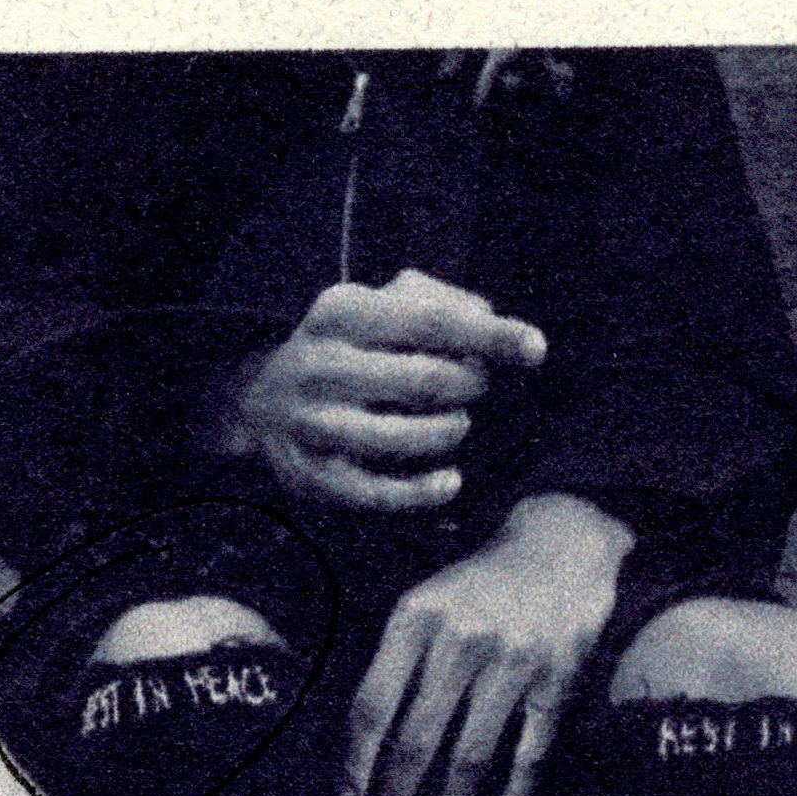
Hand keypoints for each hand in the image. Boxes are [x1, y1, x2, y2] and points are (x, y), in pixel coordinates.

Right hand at [231, 268, 545, 515]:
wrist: (260, 400)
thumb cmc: (348, 348)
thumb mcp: (379, 307)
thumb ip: (437, 303)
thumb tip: (490, 319)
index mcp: (342, 311)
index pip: (430, 321)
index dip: (489, 336)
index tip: (536, 349)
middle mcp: (321, 364)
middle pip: (424, 380)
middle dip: (470, 387)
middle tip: (477, 388)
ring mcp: (313, 423)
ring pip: (404, 437)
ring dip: (449, 433)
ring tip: (457, 424)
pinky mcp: (312, 476)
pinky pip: (379, 493)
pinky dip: (425, 491)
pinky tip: (451, 482)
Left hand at [344, 495, 636, 795]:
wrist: (563, 541)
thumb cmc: (481, 584)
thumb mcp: (427, 600)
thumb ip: (396, 659)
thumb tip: (361, 742)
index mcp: (416, 617)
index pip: (373, 703)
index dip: (355, 760)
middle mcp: (461, 639)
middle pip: (416, 740)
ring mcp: (513, 661)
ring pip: (470, 755)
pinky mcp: (557, 678)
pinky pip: (530, 752)